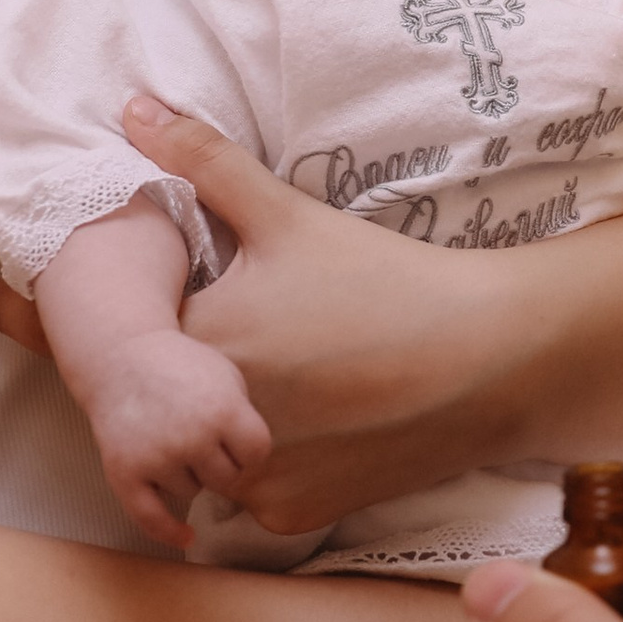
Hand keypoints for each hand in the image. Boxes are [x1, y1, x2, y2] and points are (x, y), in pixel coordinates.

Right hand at [82, 326, 271, 553]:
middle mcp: (191, 437)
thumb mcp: (226, 377)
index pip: (257, 455)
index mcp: (222, 410)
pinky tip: (187, 537)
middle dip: (220, 464)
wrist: (121, 357)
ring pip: (192, 492)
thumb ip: (244, 417)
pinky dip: (170, 532)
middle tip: (202, 440)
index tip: (236, 440)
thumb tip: (255, 464)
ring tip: (172, 440)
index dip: (249, 449)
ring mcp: (157, 457)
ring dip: (188, 476)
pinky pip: (151, 518)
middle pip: (227, 480)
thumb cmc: (180, 367)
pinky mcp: (125, 472)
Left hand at [116, 98, 484, 528]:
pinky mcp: (291, 513)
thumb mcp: (287, 213)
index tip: (221, 301)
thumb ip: (201, 161)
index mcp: (199, 340)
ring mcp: (251, 476)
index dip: (170, 314)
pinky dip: (275, 463)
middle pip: (172, 398)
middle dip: (198, 371)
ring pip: (207, 450)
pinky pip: (254, 490)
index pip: (136, 335)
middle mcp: (212, 420)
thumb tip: (133, 108)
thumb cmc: (385, 279)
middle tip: (272, 339)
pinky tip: (322, 423)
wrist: (490, 357)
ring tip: (300, 378)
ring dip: (229, 422)